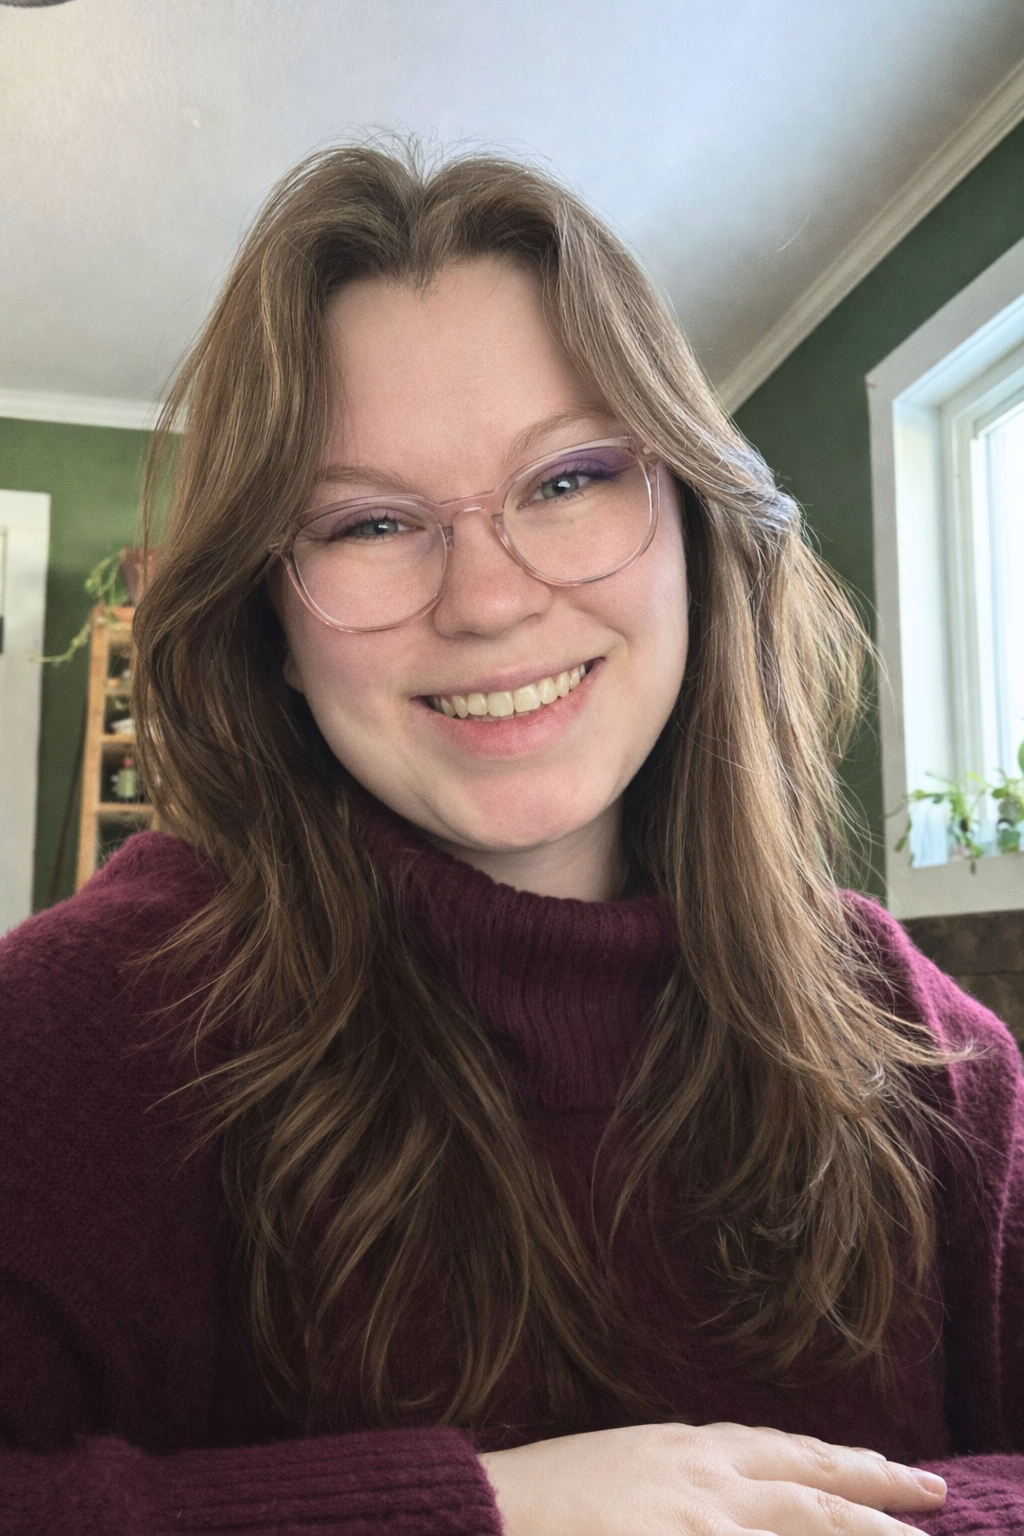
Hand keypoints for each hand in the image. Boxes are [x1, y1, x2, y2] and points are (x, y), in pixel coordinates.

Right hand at [478, 1421, 946, 1535]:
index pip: (779, 1450)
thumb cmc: (542, 1500)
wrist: (488, 1511)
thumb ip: (674, 1482)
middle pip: (809, 1477)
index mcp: (683, 1448)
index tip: (879, 1467)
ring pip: (803, 1515)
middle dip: (874, 1485)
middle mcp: (701, 1472)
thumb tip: (715, 1500)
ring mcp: (696, 1514)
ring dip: (861, 1529)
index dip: (834, 1460)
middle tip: (931, 1492)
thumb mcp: (621, 1472)